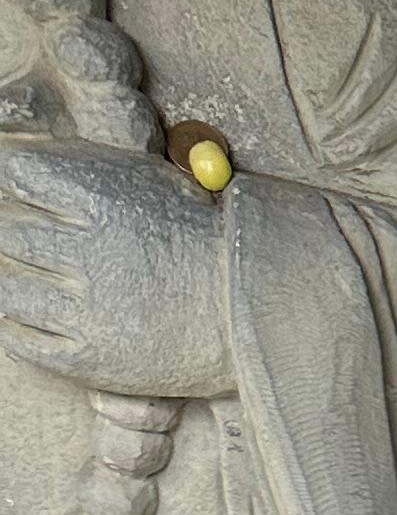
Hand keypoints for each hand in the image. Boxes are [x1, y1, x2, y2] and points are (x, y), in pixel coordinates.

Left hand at [0, 134, 234, 400]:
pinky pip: (23, 340)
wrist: (253, 314)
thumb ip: (86, 168)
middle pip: (7, 231)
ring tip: (28, 275)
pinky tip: (24, 314)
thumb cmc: (199, 241)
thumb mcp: (147, 182)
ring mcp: (87, 310)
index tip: (14, 185)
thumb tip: (14, 155)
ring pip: (7, 286)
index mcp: (102, 201)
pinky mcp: (89, 358)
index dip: (5, 177)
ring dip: (8, 276)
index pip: (14, 175)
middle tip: (26, 235)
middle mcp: (89, 254)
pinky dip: (13, 324)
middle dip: (8, 228)